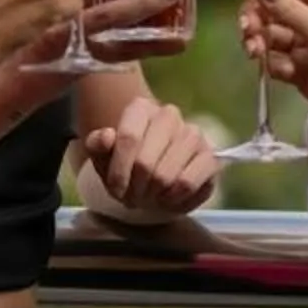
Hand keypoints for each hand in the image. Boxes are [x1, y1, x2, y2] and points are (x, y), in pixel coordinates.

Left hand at [83, 96, 218, 217]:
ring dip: (153, 196)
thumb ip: (96, 144)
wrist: (151, 174)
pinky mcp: (210, 157)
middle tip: (133, 198)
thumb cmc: (125, 163)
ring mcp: (193, 134)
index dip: (118, 172)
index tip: (115, 190)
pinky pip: (188, 184)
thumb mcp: (103, 155)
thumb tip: (107, 136)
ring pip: (166, 176)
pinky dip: (174, 199)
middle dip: (135, 189)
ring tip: (149, 197)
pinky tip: (168, 198)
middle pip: (145, 163)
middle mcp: (169, 115)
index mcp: (140, 108)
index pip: (128, 138)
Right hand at [245, 0, 307, 129]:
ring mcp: (304, 40)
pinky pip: (274, 58)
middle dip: (256, 14)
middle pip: (271, 3)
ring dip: (258, 39)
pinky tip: (287, 72)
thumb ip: (288, 7)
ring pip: (268, 31)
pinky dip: (274, 63)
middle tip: (248, 28)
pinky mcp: (298, 65)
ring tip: (256, 52)